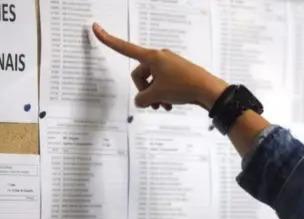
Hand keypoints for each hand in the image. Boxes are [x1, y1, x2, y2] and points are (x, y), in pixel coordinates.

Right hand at [92, 23, 228, 110]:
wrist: (208, 91)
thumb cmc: (183, 87)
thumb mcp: (157, 95)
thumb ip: (142, 99)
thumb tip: (141, 101)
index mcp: (151, 57)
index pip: (124, 48)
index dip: (108, 40)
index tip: (95, 28)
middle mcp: (160, 57)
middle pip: (140, 75)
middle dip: (144, 91)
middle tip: (153, 104)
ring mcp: (170, 65)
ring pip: (153, 82)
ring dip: (155, 96)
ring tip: (164, 106)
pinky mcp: (178, 73)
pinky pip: (163, 84)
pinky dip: (164, 95)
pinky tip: (170, 105)